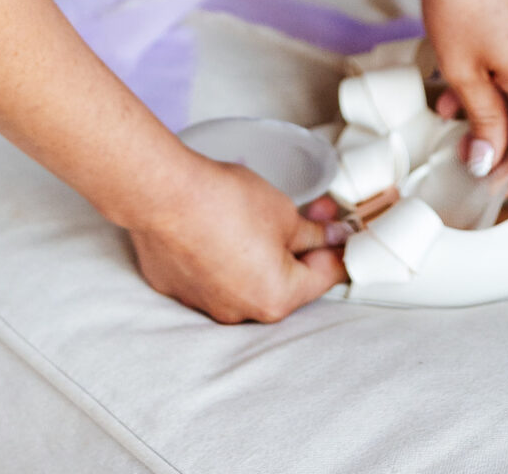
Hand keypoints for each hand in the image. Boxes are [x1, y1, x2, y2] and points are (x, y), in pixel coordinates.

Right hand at [124, 152, 349, 322]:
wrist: (165, 195)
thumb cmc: (226, 203)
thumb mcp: (285, 212)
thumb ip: (314, 233)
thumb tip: (334, 237)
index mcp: (277, 299)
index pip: (323, 277)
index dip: (338, 249)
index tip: (342, 232)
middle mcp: (242, 312)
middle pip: (283, 282)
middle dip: (298, 249)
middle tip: (306, 214)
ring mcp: (207, 305)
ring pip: (246, 281)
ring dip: (258, 256)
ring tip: (253, 217)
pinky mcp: (179, 289)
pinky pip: (212, 276)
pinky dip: (221, 256)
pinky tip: (217, 227)